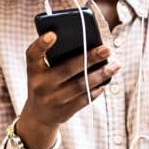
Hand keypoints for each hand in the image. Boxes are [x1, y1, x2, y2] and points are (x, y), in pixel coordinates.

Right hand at [16, 32, 119, 148]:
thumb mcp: (41, 70)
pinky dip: (96, 91)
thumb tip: (87, 43)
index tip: (53, 34)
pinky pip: (83, 101)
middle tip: (107, 49)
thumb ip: (55, 57)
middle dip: (90, 58)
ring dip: (100, 75)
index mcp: (33, 69)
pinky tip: (105, 83)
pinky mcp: (63, 112)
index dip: (42, 44)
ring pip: (79, 86)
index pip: (33, 54)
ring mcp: (51, 100)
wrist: (39, 114)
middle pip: (67, 69)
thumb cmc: (45, 83)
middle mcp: (40, 85)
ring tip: (115, 65)